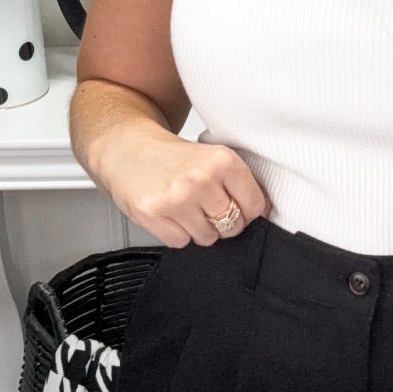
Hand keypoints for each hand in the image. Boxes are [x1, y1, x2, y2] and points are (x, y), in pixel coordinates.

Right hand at [93, 122, 271, 248]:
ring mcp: (177, 199)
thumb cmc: (172, 157)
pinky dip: (177, 233)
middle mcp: (201, 179)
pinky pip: (181, 242)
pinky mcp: (153, 215)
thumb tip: (265, 212)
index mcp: (222, 160)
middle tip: (206, 205)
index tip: (238, 207)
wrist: (127, 149)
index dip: (247, 211)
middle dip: (222, 221)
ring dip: (199, 228)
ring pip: (208, 238)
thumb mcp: (212, 158)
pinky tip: (170, 213)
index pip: (254, 205)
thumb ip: (238, 183)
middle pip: (233, 225)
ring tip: (186, 207)